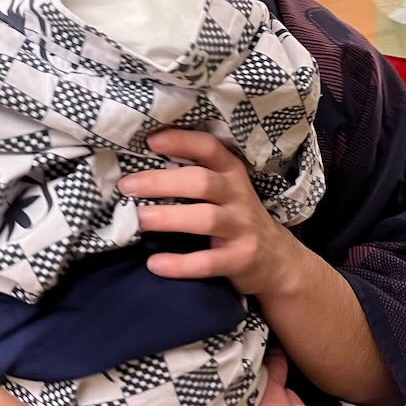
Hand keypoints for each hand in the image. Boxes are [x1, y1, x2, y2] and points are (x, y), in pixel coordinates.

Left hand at [120, 128, 303, 298]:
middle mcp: (238, 196)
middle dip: (162, 182)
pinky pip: (208, 261)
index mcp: (231, 173)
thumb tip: (138, 169)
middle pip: (201, 182)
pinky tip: (155, 264)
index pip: (209, 148)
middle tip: (127, 186)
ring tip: (139, 219)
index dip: (181, 141)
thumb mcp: (225, 189)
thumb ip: (194, 176)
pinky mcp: (240, 259)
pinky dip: (180, 264)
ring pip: (205, 218)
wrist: (277, 260)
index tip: (150, 141)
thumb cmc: (235, 216)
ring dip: (169, 217)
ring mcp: (242, 228)